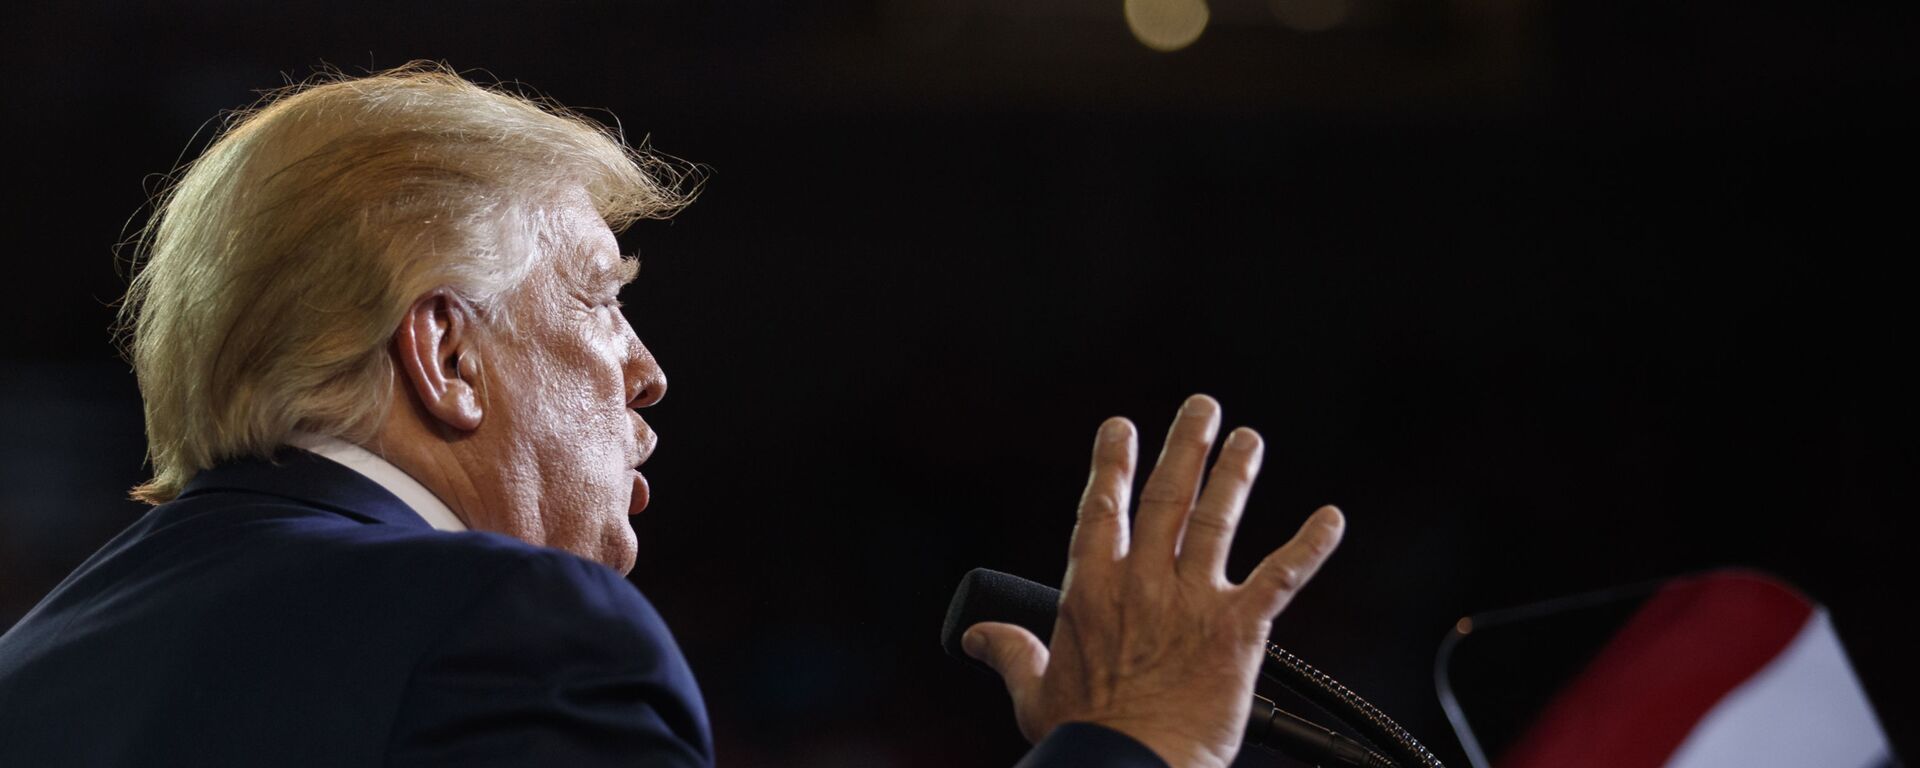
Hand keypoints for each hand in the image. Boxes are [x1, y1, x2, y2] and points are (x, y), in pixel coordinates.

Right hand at [962, 395, 1345, 767]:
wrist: (1130, 766)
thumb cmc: (1084, 737)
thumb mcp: (1032, 692)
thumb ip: (1011, 653)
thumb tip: (978, 636)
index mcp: (1091, 591)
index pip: (1102, 510)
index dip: (1112, 464)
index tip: (1120, 428)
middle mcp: (1143, 583)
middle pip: (1166, 498)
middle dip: (1183, 447)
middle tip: (1200, 409)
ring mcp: (1192, 601)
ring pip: (1217, 521)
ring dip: (1235, 474)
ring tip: (1249, 439)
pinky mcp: (1239, 629)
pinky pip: (1282, 577)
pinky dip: (1310, 545)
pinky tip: (1331, 519)